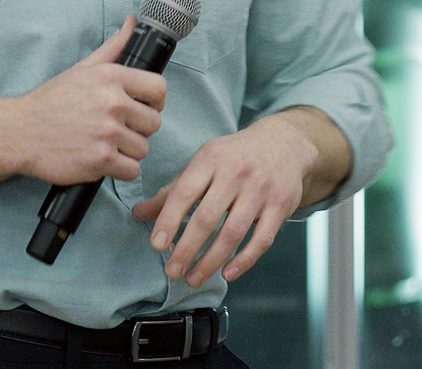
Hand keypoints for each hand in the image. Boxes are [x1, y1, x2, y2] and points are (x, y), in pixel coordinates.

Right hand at [10, 14, 165, 185]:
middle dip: (138, 129)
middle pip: (154, 123)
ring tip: (105, 144)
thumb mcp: (82, 68)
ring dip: (127, 151)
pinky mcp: (101, 160)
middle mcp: (112, 103)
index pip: (159, 89)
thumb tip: (132, 22)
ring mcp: (107, 133)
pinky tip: (102, 159)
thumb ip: (113, 47)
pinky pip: (132, 170)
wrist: (21, 132)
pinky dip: (119, 169)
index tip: (143, 107)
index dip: (154, 101)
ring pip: (143, 148)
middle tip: (117, 129)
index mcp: (110, 77)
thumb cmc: (51, 101)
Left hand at [131, 108, 344, 287]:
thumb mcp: (202, 163)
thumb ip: (172, 191)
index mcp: (210, 158)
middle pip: (207, 217)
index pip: (184, 192)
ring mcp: (260, 190)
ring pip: (233, 232)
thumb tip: (138, 214)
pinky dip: (244, 260)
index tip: (156, 244)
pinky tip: (227, 274)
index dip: (169, 219)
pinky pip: (262, 239)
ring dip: (211, 260)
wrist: (283, 143)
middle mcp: (236, 172)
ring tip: (193, 278)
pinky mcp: (281, 206)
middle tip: (172, 271)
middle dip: (187, 248)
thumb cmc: (233, 157)